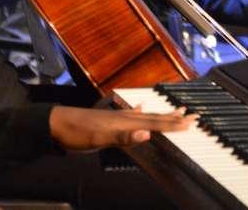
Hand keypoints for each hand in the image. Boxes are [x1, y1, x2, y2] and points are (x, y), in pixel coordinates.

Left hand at [48, 105, 193, 150]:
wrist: (54, 124)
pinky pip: (130, 116)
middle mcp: (122, 117)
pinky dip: (140, 114)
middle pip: (153, 117)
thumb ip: (122, 137)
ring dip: (161, 115)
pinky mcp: (107, 121)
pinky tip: (141, 109)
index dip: (173, 124)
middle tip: (193, 115)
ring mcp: (115, 118)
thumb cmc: (74, 133)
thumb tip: (147, 134)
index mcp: (123, 122)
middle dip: (173, 117)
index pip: (153, 123)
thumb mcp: (97, 138)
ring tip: (175, 110)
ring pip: (145, 116)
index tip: (191, 122)